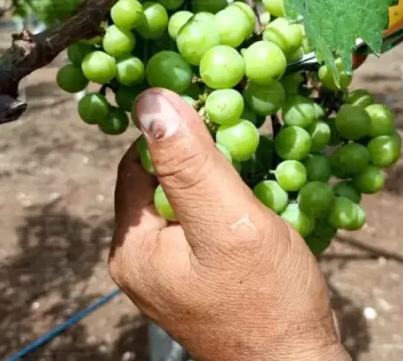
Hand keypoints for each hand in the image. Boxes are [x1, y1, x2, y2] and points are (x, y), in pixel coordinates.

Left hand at [109, 88, 348, 360]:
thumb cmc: (269, 300)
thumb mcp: (229, 222)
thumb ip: (191, 164)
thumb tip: (149, 101)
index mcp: (134, 248)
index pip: (138, 163)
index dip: (175, 134)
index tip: (216, 120)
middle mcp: (141, 262)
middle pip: (162, 183)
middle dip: (202, 160)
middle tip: (243, 150)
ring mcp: (169, 274)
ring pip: (187, 203)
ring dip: (219, 183)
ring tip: (255, 180)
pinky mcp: (196, 280)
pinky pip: (203, 227)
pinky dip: (227, 209)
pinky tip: (257, 207)